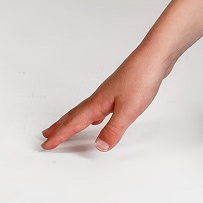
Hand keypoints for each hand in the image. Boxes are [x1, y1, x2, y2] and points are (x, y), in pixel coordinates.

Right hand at [40, 44, 172, 152]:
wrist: (156, 56)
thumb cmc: (142, 77)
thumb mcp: (128, 110)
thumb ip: (113, 129)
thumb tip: (99, 147)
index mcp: (98, 103)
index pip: (75, 123)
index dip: (60, 135)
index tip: (46, 144)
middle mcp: (100, 97)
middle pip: (75, 114)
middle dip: (60, 126)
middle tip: (47, 134)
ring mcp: (110, 92)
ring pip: (87, 109)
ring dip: (74, 119)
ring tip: (67, 126)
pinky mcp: (121, 89)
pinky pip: (100, 106)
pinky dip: (93, 114)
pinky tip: (100, 116)